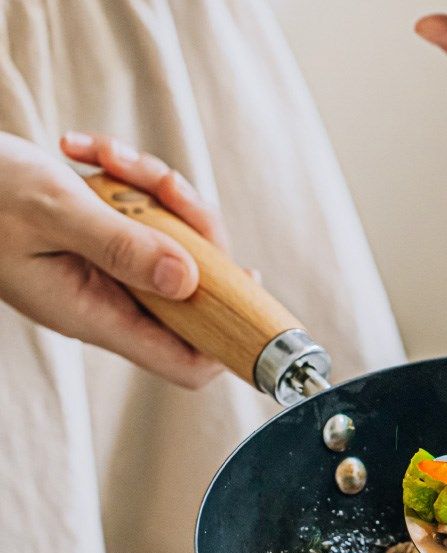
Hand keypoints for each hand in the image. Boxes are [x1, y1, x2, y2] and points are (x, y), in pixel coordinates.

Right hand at [0, 131, 225, 388]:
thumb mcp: (54, 211)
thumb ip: (122, 247)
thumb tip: (191, 281)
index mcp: (98, 315)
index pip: (185, 363)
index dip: (226, 341)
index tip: (248, 292)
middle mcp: (110, 302)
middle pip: (194, 291)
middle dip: (193, 231)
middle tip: (162, 185)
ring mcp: (108, 273)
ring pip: (172, 244)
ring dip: (156, 192)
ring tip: (106, 155)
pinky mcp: (104, 244)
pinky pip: (144, 218)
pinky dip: (132, 181)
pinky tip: (92, 152)